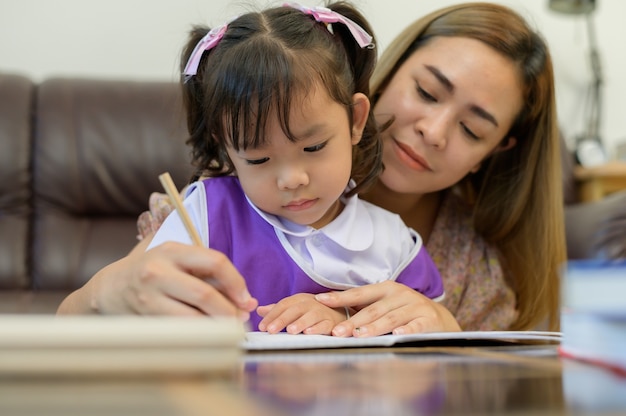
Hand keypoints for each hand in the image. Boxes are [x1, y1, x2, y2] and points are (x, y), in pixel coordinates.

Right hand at [58, 241, 257, 318]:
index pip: (215, 262)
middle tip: (241, 319)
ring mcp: (150, 297)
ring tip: (228, 329)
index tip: (246, 298)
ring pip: (192, 318)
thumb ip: (206, 270)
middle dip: (229, 311)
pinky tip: (208, 335)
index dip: (236, 282)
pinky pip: (180, 330)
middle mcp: (159, 271)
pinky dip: (199, 334)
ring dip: (216, 327)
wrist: (110, 288)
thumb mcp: (175, 257)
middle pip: (205, 295)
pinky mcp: (145, 318)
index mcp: (172, 250)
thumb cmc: (152, 270)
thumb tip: (244, 297)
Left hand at [257, 293, 345, 334]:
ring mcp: (322, 312)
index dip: (272, 315)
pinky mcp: (332, 322)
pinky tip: (309, 333)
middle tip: (270, 330)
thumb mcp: (296, 308)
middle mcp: (310, 303)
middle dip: (282, 320)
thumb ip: (278, 310)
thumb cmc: (313, 311)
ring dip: (300, 323)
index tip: (262, 327)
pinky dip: (317, 328)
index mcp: (300, 299)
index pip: (283, 305)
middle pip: (294, 310)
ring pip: (310, 316)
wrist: (341, 313)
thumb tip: (259, 310)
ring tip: (290, 331)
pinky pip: (325, 324)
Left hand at [314, 281, 460, 336]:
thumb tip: (331, 309)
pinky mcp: (428, 319)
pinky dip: (407, 330)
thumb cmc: (405, 311)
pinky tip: (397, 335)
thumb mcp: (386, 304)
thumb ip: (364, 307)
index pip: (359, 294)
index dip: (340, 297)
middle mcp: (400, 294)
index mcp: (386, 289)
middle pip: (373, 310)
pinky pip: (415, 326)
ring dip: (374, 328)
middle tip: (337, 332)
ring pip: (391, 318)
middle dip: (354, 322)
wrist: (439, 318)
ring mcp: (415, 306)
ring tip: (359, 336)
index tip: (320, 300)